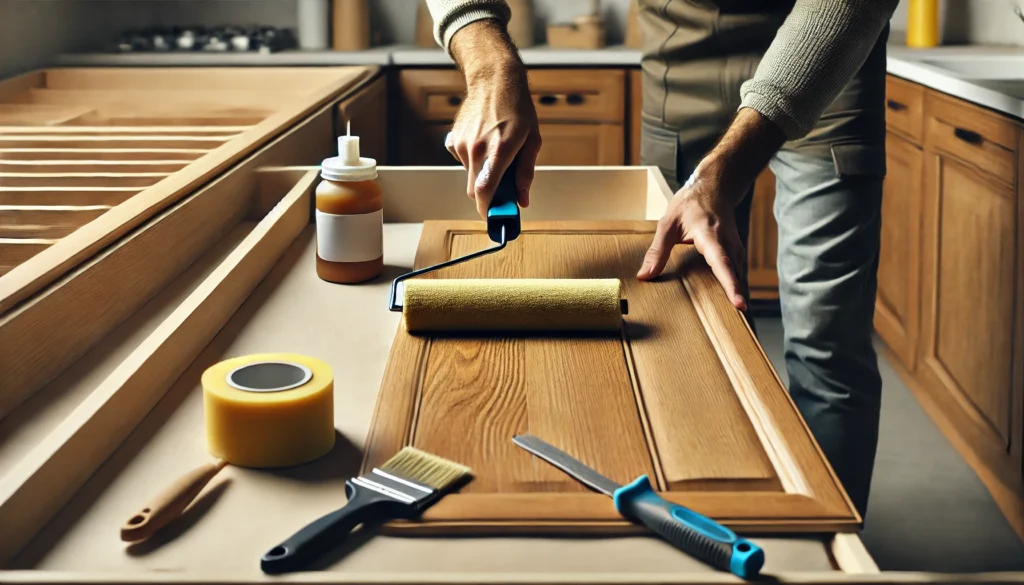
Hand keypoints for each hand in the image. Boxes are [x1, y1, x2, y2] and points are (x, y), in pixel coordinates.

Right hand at [445, 20, 541, 218]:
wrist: (494, 80)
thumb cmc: (518, 110)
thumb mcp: (532, 141)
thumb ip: (526, 173)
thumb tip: (522, 200)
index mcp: (500, 149)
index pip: (485, 189)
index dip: (487, 210)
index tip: (493, 219)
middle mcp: (477, 148)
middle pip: (475, 190)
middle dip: (487, 196)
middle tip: (502, 192)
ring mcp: (462, 144)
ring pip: (470, 176)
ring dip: (482, 175)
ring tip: (496, 154)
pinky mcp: (453, 140)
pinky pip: (463, 161)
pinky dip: (473, 161)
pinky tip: (483, 143)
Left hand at [636, 108, 785, 311]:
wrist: (715, 186)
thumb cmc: (690, 203)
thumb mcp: (667, 223)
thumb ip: (657, 251)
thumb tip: (644, 276)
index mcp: (710, 235)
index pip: (722, 263)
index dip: (730, 284)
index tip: (739, 303)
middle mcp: (727, 243)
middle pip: (734, 274)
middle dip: (737, 297)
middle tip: (738, 321)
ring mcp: (735, 248)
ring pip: (738, 275)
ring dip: (738, 295)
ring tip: (737, 320)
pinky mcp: (736, 253)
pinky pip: (737, 273)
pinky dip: (735, 288)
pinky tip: (732, 305)